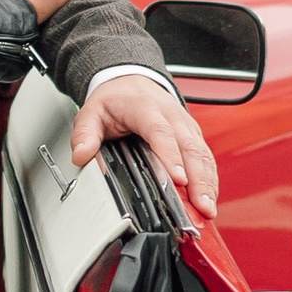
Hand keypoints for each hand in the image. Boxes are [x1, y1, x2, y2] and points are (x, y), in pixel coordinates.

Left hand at [69, 65, 219, 218]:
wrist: (131, 80)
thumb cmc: (116, 99)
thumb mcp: (91, 112)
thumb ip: (84, 134)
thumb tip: (81, 155)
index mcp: (147, 108)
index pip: (161, 134)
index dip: (171, 157)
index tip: (178, 180)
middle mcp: (172, 116)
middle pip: (189, 148)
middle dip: (198, 180)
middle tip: (200, 207)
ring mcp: (186, 125)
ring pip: (202, 155)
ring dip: (207, 184)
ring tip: (208, 210)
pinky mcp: (193, 135)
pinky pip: (205, 158)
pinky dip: (210, 180)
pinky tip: (209, 199)